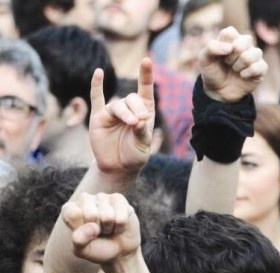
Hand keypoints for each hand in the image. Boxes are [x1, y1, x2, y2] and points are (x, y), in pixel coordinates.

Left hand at [61, 193, 140, 264]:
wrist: (119, 248)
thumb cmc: (97, 247)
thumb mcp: (83, 250)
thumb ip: (79, 241)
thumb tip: (92, 227)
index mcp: (70, 209)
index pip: (72, 215)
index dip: (81, 230)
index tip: (84, 234)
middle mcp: (84, 199)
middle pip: (92, 215)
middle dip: (97, 230)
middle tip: (98, 232)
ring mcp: (102, 197)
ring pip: (108, 216)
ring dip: (110, 228)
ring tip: (108, 228)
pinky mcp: (118, 198)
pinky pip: (121, 218)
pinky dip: (120, 227)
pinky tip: (117, 225)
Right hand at [89, 58, 154, 172]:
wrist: (118, 167)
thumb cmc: (135, 154)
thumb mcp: (143, 145)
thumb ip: (142, 132)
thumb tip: (139, 120)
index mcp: (144, 112)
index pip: (145, 90)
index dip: (146, 75)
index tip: (146, 60)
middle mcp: (129, 109)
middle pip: (132, 99)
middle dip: (137, 108)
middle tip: (140, 122)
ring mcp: (113, 112)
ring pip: (118, 105)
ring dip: (125, 113)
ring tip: (133, 124)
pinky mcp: (99, 118)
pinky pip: (96, 99)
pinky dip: (96, 86)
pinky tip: (98, 73)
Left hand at [199, 26, 267, 102]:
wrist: (218, 92)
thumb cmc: (212, 72)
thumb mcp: (204, 60)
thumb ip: (211, 48)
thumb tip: (230, 47)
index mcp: (231, 38)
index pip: (230, 32)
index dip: (223, 45)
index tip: (218, 55)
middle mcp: (245, 44)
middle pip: (246, 40)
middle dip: (232, 56)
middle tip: (227, 63)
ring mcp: (254, 56)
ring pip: (254, 53)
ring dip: (239, 65)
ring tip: (234, 70)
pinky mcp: (261, 68)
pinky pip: (258, 67)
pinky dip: (246, 73)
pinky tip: (242, 76)